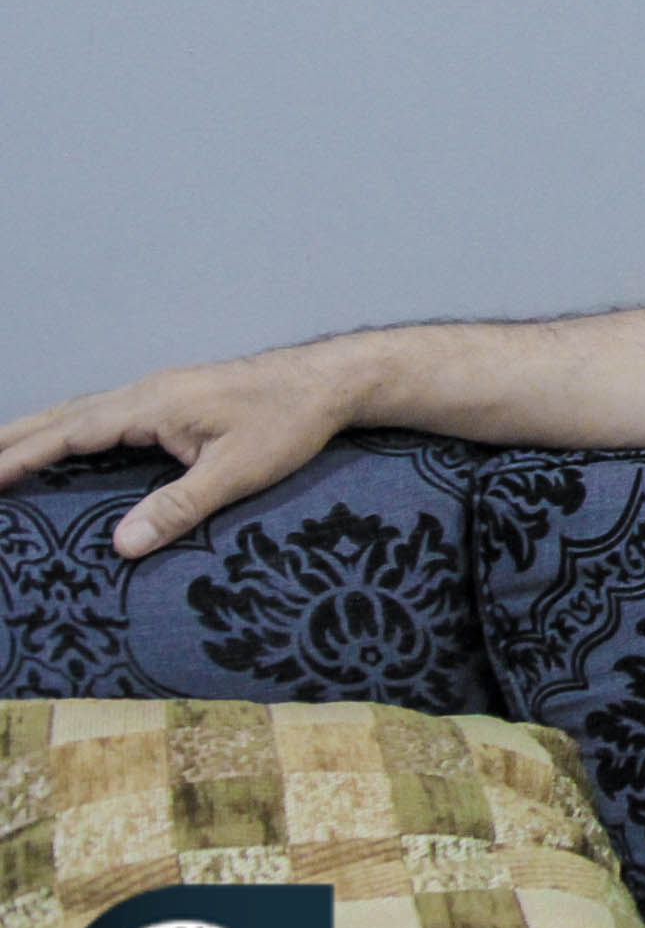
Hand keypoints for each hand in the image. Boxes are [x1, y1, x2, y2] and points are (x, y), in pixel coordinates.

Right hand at [0, 348, 360, 556]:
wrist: (329, 382)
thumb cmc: (289, 422)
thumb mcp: (237, 471)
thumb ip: (180, 507)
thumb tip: (121, 545)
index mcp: (150, 405)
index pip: (68, 433)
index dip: (20, 456)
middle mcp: (145, 393)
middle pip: (62, 417)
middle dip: (12, 440)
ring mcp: (159, 393)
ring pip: (82, 413)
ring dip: (38, 432)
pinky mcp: (175, 401)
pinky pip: (106, 416)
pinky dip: (71, 430)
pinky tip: (67, 447)